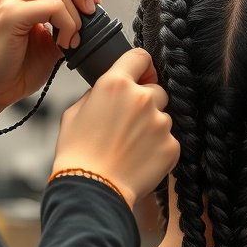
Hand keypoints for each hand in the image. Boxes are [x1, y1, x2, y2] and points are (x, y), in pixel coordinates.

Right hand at [0, 0, 99, 130]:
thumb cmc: (16, 66)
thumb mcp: (50, 36)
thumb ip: (67, 16)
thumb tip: (94, 7)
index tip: (91, 3)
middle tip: (90, 15)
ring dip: (78, 17)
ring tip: (71, 41)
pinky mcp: (10, 12)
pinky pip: (55, 6)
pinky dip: (69, 26)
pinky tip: (63, 44)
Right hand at [51, 48, 179, 208]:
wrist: (93, 190)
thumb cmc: (78, 153)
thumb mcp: (74, 112)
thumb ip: (97, 94)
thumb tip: (107, 90)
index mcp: (116, 84)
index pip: (140, 57)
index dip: (140, 66)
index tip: (140, 75)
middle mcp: (142, 98)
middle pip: (156, 89)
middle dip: (145, 102)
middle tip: (128, 123)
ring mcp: (160, 122)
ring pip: (162, 116)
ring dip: (151, 126)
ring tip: (130, 146)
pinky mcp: (171, 145)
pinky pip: (168, 140)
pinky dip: (158, 148)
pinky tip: (139, 159)